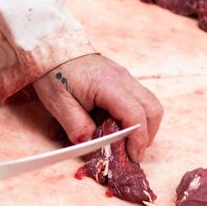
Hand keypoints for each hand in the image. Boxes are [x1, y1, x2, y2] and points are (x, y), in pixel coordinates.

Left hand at [31, 54, 163, 161]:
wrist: (54, 49)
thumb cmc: (55, 73)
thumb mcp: (58, 102)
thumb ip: (75, 124)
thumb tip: (89, 142)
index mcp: (107, 85)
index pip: (135, 114)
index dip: (138, 138)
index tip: (133, 156)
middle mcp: (123, 79)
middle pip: (152, 108)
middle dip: (148, 134)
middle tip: (133, 152)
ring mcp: (125, 77)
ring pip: (150, 103)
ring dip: (145, 126)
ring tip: (129, 142)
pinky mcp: (123, 79)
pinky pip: (140, 99)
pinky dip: (137, 116)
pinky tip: (120, 126)